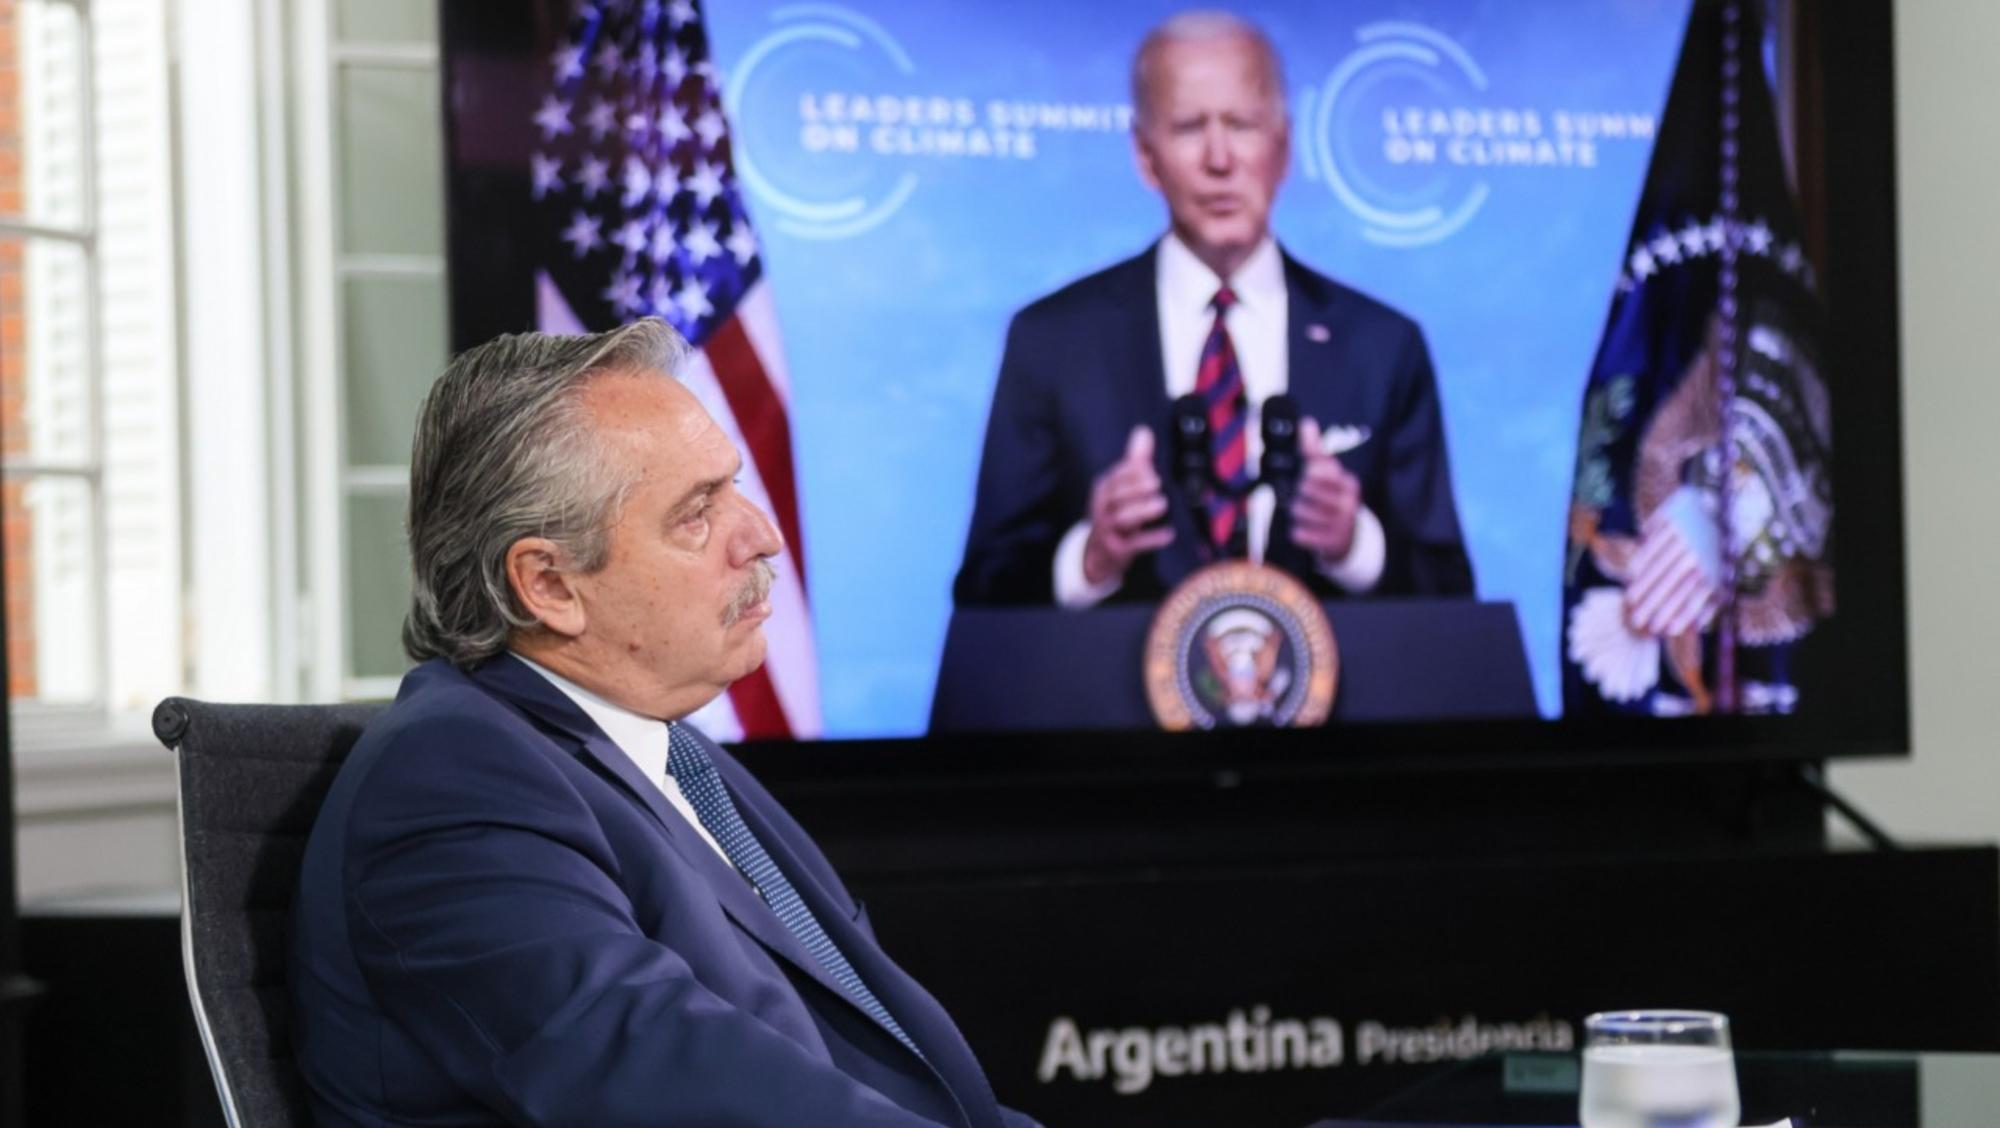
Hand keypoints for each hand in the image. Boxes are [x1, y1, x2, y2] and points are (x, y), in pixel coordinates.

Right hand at [1081, 425, 1174, 584]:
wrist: (1099, 554)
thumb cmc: (1115, 512)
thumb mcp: (1122, 487)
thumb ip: (1135, 460)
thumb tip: (1143, 430)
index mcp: (1103, 489)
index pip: (1115, 477)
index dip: (1130, 472)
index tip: (1149, 468)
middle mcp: (1101, 508)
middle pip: (1116, 496)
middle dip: (1136, 489)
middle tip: (1158, 483)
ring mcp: (1107, 529)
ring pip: (1122, 518)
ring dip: (1143, 511)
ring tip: (1163, 504)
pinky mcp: (1116, 549)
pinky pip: (1133, 544)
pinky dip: (1152, 539)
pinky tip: (1169, 534)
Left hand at [1288, 417, 1361, 562]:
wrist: (1348, 539)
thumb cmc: (1332, 500)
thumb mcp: (1330, 475)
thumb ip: (1316, 450)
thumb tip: (1307, 423)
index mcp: (1348, 482)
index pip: (1320, 468)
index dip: (1309, 471)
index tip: (1308, 474)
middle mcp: (1348, 501)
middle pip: (1305, 488)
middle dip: (1299, 493)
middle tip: (1303, 497)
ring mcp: (1341, 523)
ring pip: (1300, 511)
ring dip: (1296, 513)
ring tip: (1304, 514)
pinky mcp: (1331, 542)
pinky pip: (1300, 534)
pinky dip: (1297, 532)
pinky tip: (1303, 530)